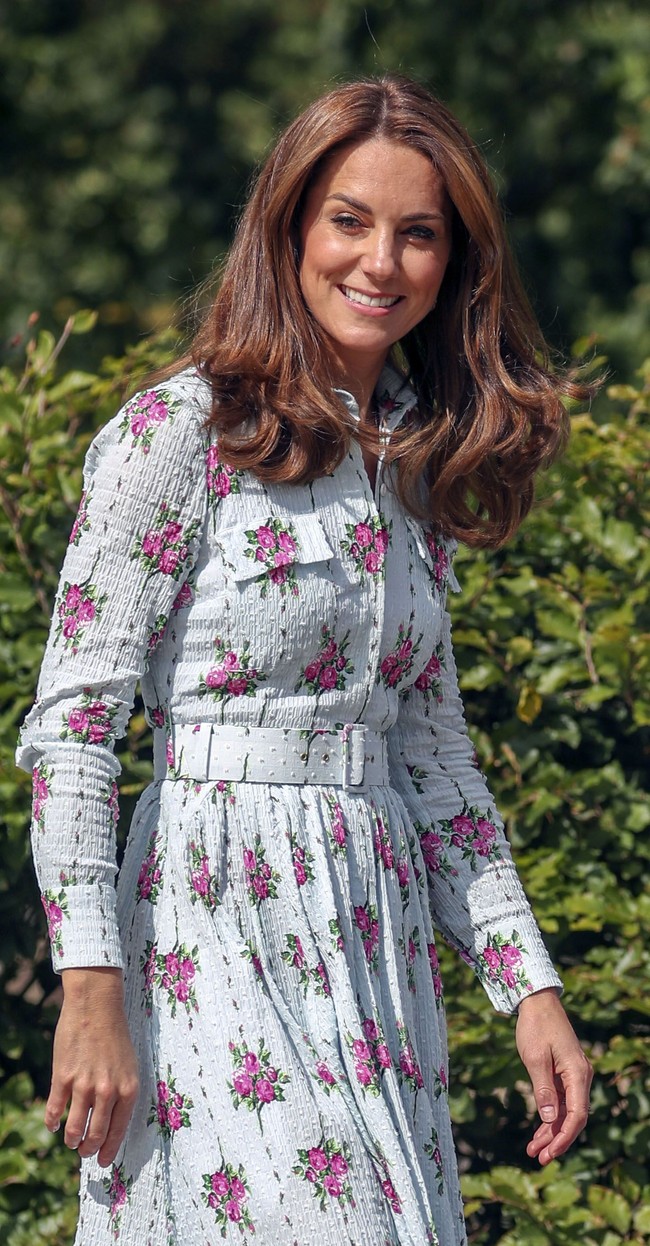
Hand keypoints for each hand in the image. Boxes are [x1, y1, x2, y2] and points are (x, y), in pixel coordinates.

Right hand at [45, 967, 139, 1168]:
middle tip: (85, 1152)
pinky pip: (55, 1110)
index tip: (104, 1161)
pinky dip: (52, 1122)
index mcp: (128, 1088)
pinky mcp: (63, 1077)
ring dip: (71, 1140)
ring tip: (70, 1141)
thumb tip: (113, 1118)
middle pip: (96, 1135)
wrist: (96, 1006)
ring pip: (74, 1128)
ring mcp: (84, 1085)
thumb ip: (122, 1092)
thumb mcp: (128, 1064)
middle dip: (89, 1149)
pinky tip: (52, 1125)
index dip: (110, 1150)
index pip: (119, 1130)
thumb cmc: (115, 1034)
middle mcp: (108, 1091)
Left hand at [515, 987, 591, 1165]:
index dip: (564, 1137)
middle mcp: (580, 1077)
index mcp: (578, 1074)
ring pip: (565, 1112)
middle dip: (556, 1140)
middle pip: (573, 1117)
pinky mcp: (564, 1073)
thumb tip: (551, 1119)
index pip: (577, 1115)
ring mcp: (573, 1076)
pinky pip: (560, 1101)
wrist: (537, 1002)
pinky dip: (550, 1116)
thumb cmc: (536, 1026)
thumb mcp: (535, 1058)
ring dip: (551, 1131)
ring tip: (534, 1150)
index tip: (550, 1152)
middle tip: (539, 1158)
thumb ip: (544, 1089)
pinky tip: (539, 1130)